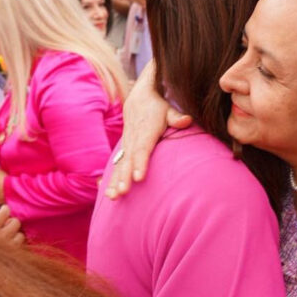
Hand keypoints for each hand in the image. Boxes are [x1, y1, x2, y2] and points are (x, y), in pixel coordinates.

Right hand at [0, 204, 24, 245]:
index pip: (5, 211)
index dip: (4, 210)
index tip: (3, 211)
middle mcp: (0, 237)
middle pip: (15, 222)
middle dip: (10, 222)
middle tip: (3, 226)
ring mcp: (8, 248)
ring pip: (20, 235)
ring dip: (14, 234)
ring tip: (5, 238)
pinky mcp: (12, 256)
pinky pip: (20, 245)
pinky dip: (15, 244)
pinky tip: (7, 246)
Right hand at [104, 62, 191, 198]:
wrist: (138, 99)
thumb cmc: (157, 107)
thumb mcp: (167, 109)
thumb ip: (176, 117)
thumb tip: (187, 120)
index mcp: (145, 132)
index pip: (142, 149)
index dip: (140, 163)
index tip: (138, 178)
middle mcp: (133, 140)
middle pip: (128, 161)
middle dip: (124, 177)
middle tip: (122, 192)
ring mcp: (127, 145)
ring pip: (120, 165)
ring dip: (115, 181)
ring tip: (113, 197)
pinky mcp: (124, 150)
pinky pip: (117, 165)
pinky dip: (112, 179)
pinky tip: (109, 193)